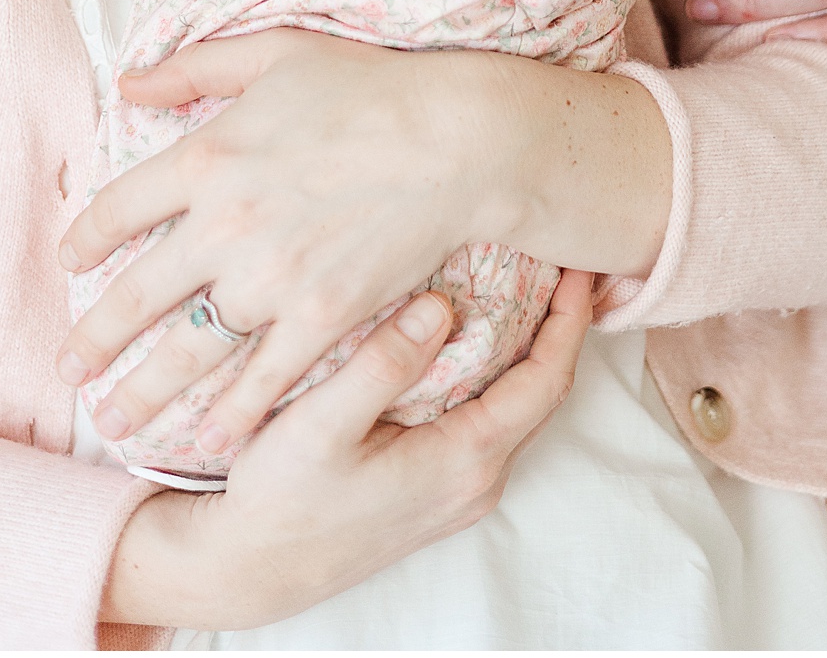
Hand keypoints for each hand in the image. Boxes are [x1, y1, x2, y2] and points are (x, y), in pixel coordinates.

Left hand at [57, 30, 669, 453]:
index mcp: (207, 155)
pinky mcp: (321, 318)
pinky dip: (233, 416)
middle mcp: (224, 224)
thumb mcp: (277, 52)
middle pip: (136, 295)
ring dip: (145, 392)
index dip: (87, 239)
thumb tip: (129, 82)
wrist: (455, 139)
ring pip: (188, 352)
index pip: (120, 207)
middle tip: (68, 370)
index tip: (74, 263)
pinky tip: (210, 441)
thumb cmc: (373, 86)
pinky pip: (263, 380)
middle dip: (94, 339)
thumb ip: (197, 65)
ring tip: (117, 419)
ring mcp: (271, 278)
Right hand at [103, 270, 591, 627]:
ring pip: (517, 403)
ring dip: (531, 346)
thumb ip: (381, 364)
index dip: (568, 320)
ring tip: (528, 283)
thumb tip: (439, 305)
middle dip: (558, 325)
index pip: (546, 380)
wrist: (250, 568)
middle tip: (559, 259)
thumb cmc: (280, 498)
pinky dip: (499, 368)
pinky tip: (476, 333)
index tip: (576, 264)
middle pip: (542, 391)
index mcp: (463, 460)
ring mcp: (459, 487)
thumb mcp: (320, 424)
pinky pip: (490, 416)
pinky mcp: (438, 486)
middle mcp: (476, 479)